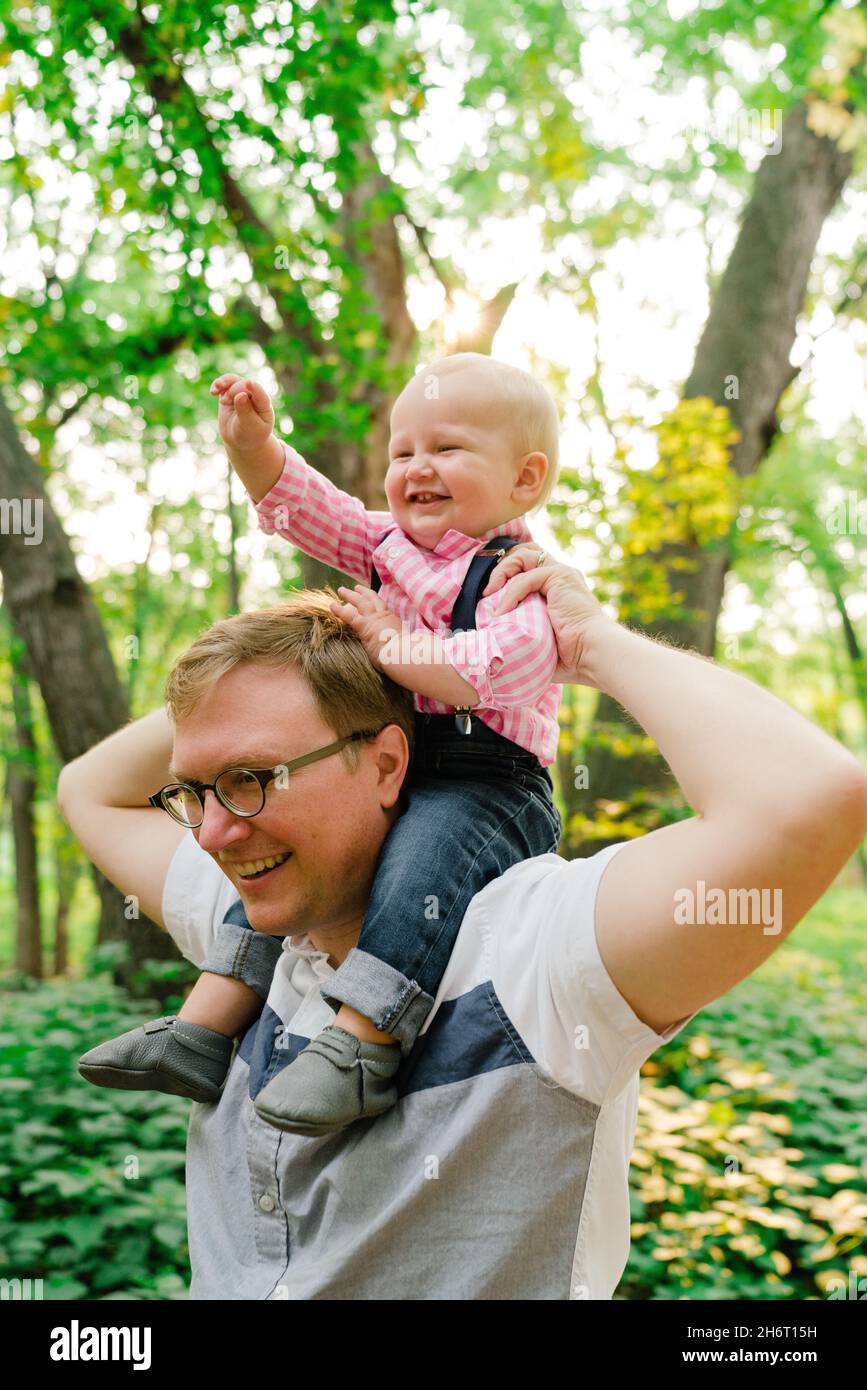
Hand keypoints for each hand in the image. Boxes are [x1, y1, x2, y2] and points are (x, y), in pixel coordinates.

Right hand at [210, 374, 274, 454]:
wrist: (241, 441)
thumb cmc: (249, 435)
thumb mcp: (249, 427)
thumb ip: (245, 412)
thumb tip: (240, 395)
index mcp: (264, 405)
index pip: (260, 393)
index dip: (254, 387)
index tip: (248, 383)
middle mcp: (254, 395)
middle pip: (244, 385)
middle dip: (233, 390)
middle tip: (224, 402)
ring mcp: (241, 393)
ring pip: (233, 380)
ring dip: (223, 382)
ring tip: (214, 391)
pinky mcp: (230, 394)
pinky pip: (224, 384)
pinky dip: (218, 384)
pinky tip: (213, 392)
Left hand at [329, 585, 404, 668]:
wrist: (403, 654)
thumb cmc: (404, 654)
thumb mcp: (401, 646)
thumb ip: (394, 644)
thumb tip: (392, 651)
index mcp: (393, 621)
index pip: (383, 609)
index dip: (377, 603)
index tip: (372, 600)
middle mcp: (384, 616)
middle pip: (374, 599)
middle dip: (364, 593)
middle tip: (357, 588)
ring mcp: (374, 619)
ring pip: (361, 602)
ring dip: (350, 595)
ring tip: (341, 590)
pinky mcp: (364, 625)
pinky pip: (348, 615)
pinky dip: (339, 610)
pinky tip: (331, 605)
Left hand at [481, 544, 614, 686]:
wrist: (593, 654)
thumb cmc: (572, 658)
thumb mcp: (542, 640)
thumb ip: (525, 633)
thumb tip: (498, 644)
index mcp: (559, 588)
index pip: (529, 564)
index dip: (507, 572)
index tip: (489, 595)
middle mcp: (561, 575)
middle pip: (526, 551)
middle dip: (503, 564)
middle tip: (488, 590)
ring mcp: (561, 574)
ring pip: (523, 556)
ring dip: (501, 573)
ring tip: (488, 597)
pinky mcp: (559, 577)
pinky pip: (525, 579)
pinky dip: (509, 595)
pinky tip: (501, 613)